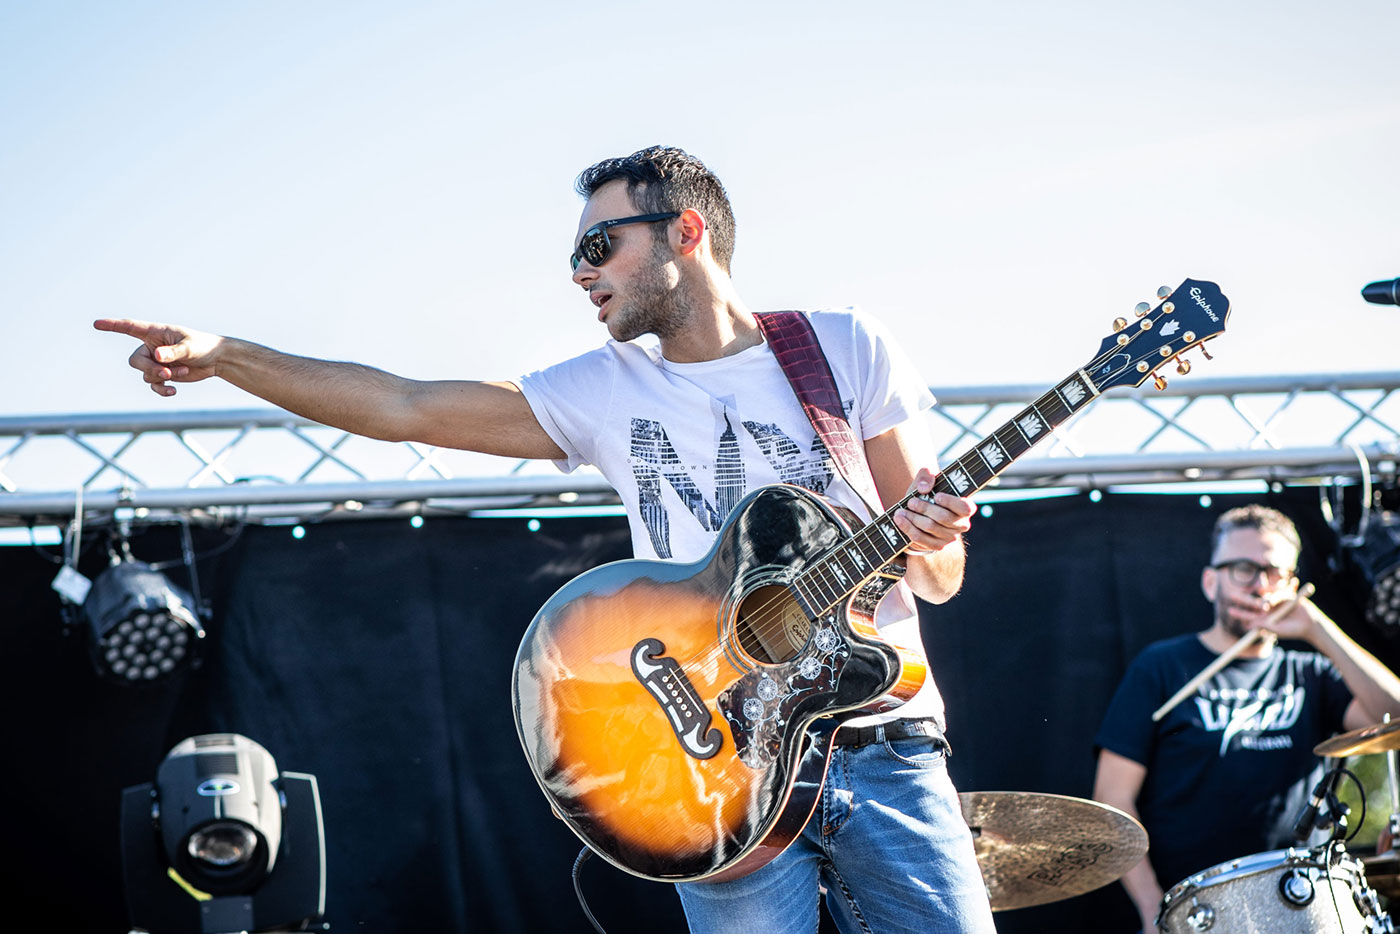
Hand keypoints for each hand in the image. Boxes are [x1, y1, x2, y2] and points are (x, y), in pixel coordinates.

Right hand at [93, 318, 222, 396]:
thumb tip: (157, 356)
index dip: (112, 326)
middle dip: (150, 369)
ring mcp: (156, 362)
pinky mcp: (163, 375)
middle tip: (167, 373)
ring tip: (183, 371)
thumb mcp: (189, 347)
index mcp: (155, 332)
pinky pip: (153, 386)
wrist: (215, 360)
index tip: (96, 324)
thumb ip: (173, 351)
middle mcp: (151, 346)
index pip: (130, 327)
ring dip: (162, 377)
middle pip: (136, 361)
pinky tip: (174, 391)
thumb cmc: (203, 346)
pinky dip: (162, 390)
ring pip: (145, 375)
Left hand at [894, 468, 973, 553]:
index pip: (965, 507)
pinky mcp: (936, 546)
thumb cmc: (926, 495)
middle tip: (911, 502)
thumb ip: (926, 476)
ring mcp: (949, 537)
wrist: (919, 514)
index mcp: (965, 508)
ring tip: (901, 511)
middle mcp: (961, 524)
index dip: (951, 502)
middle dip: (924, 508)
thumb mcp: (926, 482)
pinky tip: (899, 520)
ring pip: (930, 528)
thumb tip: (924, 488)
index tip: (936, 496)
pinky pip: (921, 539)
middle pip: (943, 517)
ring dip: (913, 518)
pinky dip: (908, 528)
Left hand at [1229, 585, 1324, 644]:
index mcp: (1264, 619)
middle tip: (1231, 594)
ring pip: (1266, 595)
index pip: (1249, 616)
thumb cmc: (1292, 630)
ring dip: (1260, 591)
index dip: (1240, 614)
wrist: (1310, 624)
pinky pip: (1279, 590)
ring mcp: (1276, 601)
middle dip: (1243, 599)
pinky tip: (1269, 583)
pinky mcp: (1284, 595)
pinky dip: (1276, 586)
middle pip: (1253, 603)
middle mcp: (1268, 609)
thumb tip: (1250, 624)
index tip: (1229, 611)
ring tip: (1256, 589)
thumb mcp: (1278, 629)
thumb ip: (1265, 626)